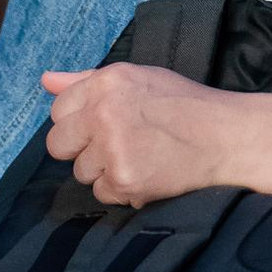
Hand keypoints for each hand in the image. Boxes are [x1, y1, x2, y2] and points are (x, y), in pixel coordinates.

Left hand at [38, 65, 271, 208]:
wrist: (225, 136)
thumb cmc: (184, 104)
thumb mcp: (137, 78)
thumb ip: (86, 81)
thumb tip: (46, 80)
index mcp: (105, 82)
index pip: (58, 110)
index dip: (80, 122)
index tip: (103, 126)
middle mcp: (103, 111)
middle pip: (58, 145)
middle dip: (82, 150)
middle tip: (116, 146)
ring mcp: (112, 147)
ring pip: (81, 173)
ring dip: (104, 171)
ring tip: (139, 157)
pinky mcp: (123, 179)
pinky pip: (103, 193)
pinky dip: (122, 190)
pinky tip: (148, 174)